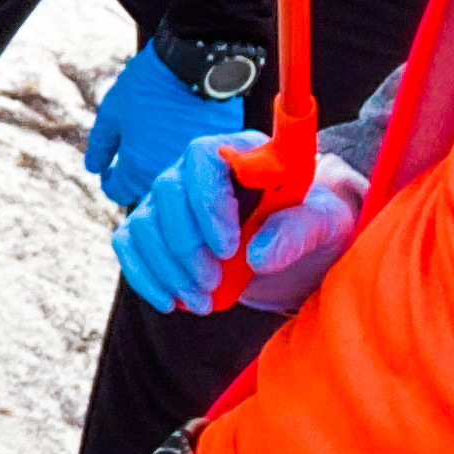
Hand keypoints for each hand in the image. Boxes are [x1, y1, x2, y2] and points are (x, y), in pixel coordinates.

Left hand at [82, 43, 247, 209]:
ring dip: (164, 167)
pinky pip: (201, 164)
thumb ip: (100, 146)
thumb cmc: (149, 86)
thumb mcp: (112, 112)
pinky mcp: (219, 155)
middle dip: (137, 176)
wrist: (197, 65)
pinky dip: (190, 155)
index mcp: (137, 170)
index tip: (110, 168)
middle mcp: (168, 177)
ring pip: (175, 180)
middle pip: (147, 191)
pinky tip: (184, 134)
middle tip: (136, 152)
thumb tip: (94, 169)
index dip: (110, 180)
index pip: (117, 193)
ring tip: (159, 141)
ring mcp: (197, 167)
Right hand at [112, 144, 362, 313]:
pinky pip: (129, 243)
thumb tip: (258, 255)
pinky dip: (144, 275)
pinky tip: (171, 303)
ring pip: (145, 223)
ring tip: (203, 303)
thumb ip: (297, 230)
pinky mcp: (156, 227)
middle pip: (167, 191)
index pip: (203, 159)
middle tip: (213, 284)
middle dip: (187, 246)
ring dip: (168, 268)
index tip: (228, 249)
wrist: (300, 240)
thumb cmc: (314, 220)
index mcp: (237, 151)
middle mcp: (195, 169)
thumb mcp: (324, 222)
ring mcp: (170, 198)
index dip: (208, 203)